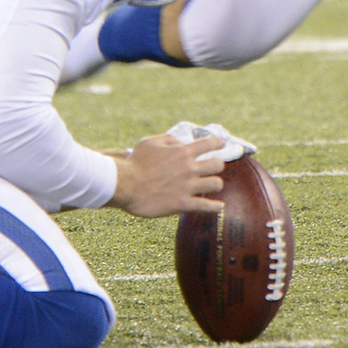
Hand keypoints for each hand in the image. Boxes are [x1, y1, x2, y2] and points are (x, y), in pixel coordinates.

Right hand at [110, 134, 225, 216]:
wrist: (125, 185)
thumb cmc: (135, 163)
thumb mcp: (150, 143)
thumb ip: (169, 140)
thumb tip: (181, 143)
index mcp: (182, 152)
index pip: (208, 144)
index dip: (217, 143)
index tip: (222, 143)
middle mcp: (188, 168)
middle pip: (217, 165)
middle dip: (217, 165)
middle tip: (212, 168)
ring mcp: (187, 186)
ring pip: (216, 184)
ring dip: (215, 184)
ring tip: (211, 185)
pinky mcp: (182, 203)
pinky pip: (206, 206)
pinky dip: (215, 207)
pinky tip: (219, 207)